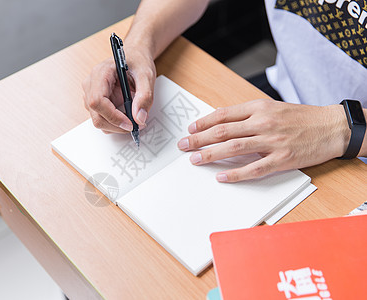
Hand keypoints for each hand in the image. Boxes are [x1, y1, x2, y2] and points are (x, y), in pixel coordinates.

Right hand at [82, 47, 155, 133]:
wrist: (134, 56)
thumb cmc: (137, 61)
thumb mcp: (146, 75)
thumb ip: (145, 96)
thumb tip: (139, 118)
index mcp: (100, 73)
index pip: (97, 101)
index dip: (113, 116)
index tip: (130, 123)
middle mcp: (91, 84)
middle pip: (96, 115)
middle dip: (117, 125)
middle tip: (136, 125)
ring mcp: (91, 94)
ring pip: (99, 120)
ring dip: (117, 126)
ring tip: (134, 119)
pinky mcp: (96, 102)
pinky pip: (103, 118)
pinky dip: (116, 123)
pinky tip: (128, 117)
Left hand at [177, 99, 350, 181]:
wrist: (332, 127)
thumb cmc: (301, 118)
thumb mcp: (273, 107)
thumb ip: (249, 114)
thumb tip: (222, 123)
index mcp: (259, 108)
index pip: (224, 114)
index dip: (204, 122)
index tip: (190, 129)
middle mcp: (263, 122)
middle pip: (223, 131)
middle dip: (199, 139)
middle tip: (183, 146)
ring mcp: (272, 141)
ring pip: (234, 148)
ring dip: (211, 154)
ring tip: (195, 160)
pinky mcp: (282, 158)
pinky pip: (254, 168)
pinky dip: (236, 173)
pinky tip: (222, 176)